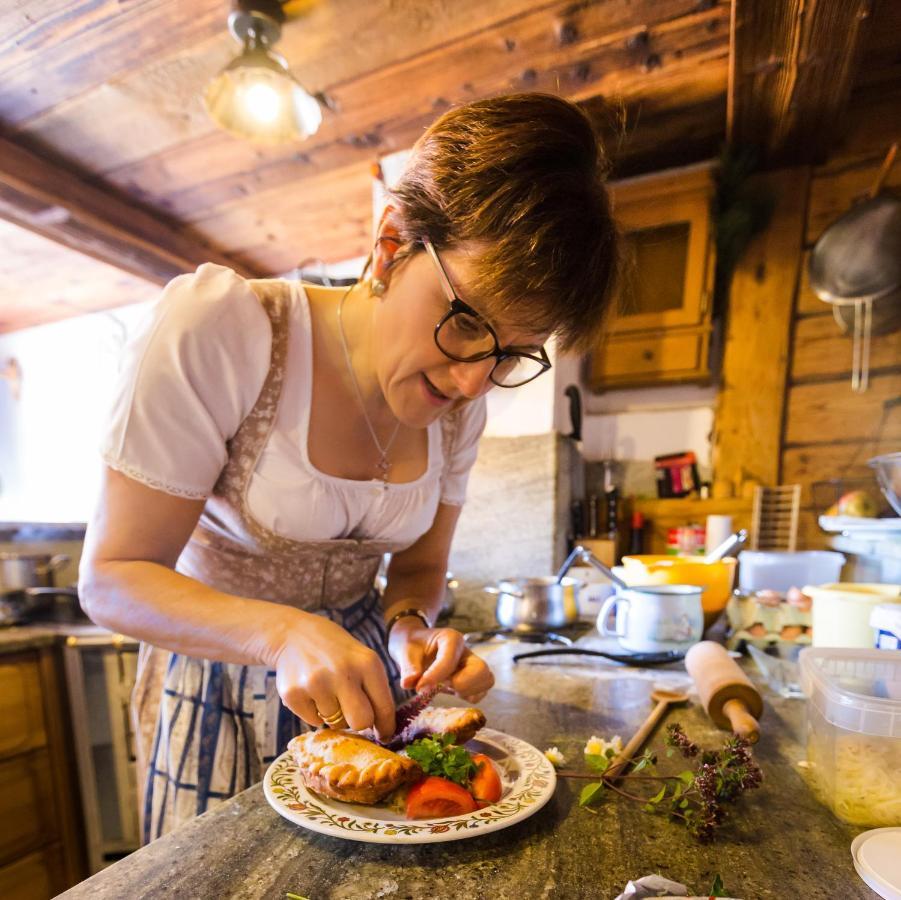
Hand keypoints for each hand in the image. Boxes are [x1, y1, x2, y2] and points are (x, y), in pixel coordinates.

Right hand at [271, 611, 395, 738]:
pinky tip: (311, 690)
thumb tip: (383, 731)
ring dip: (334, 713)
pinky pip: (314, 721)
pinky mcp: (293, 694)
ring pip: (336, 723)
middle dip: (359, 723)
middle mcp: (342, 672)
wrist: (293, 634)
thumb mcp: (362, 658)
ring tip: (327, 689)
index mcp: (367, 662)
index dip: (386, 726)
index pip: (384, 707)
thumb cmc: (336, 651)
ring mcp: (316, 683)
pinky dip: (315, 712)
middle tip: (353, 713)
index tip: (385, 734)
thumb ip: (374, 689)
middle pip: (361, 722)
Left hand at [388, 621, 493, 701]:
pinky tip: (451, 691)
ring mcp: (472, 664)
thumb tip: (409, 684)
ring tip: (446, 687)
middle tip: (442, 686)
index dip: (436, 676)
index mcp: (451, 638)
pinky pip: (482, 691)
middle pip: (481, 670)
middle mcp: (466, 651)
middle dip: (462, 684)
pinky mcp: (473, 678)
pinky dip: (469, 696)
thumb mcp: (405, 651)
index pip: (450, 659)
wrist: (416, 644)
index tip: (420, 688)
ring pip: (486, 680)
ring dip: (467, 691)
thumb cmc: (412, 645)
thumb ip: (408, 667)